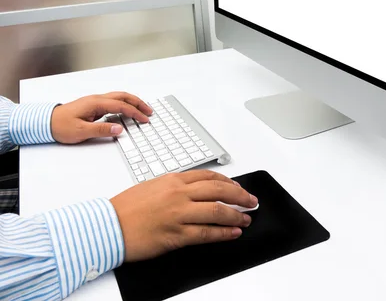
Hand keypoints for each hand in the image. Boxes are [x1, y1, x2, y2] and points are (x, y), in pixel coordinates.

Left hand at [51, 92, 153, 143]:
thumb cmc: (60, 126)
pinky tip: (127, 111)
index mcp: (95, 103)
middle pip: (123, 96)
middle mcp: (96, 99)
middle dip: (138, 103)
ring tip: (142, 110)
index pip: (121, 106)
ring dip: (132, 102)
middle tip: (149, 111)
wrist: (45, 122)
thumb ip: (102, 129)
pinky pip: (113, 102)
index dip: (135, 112)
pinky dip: (124, 104)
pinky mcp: (93, 106)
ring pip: (118, 97)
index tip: (145, 119)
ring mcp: (95, 101)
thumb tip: (120, 129)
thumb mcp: (81, 131)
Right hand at [110, 170, 257, 261]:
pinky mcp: (176, 234)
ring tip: (246, 218)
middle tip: (251, 201)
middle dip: (240, 196)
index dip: (229, 182)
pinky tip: (233, 232)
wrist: (106, 226)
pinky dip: (224, 233)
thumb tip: (194, 191)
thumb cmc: (125, 208)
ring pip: (217, 211)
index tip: (238, 187)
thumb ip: (174, 186)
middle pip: (219, 190)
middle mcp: (179, 194)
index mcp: (173, 180)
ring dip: (236, 215)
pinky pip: (207, 233)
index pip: (210, 177)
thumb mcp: (152, 186)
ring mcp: (179, 214)